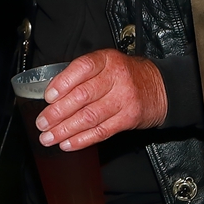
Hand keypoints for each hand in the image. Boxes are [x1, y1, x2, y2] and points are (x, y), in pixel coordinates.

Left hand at [36, 50, 167, 150]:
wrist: (161, 88)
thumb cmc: (127, 76)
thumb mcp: (108, 64)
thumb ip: (83, 75)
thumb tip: (52, 96)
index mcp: (107, 60)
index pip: (82, 68)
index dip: (62, 83)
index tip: (48, 97)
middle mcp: (116, 78)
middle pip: (82, 96)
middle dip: (58, 113)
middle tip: (42, 123)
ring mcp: (124, 99)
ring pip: (89, 117)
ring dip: (65, 130)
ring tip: (49, 137)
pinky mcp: (129, 118)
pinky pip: (102, 131)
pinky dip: (82, 140)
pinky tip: (68, 143)